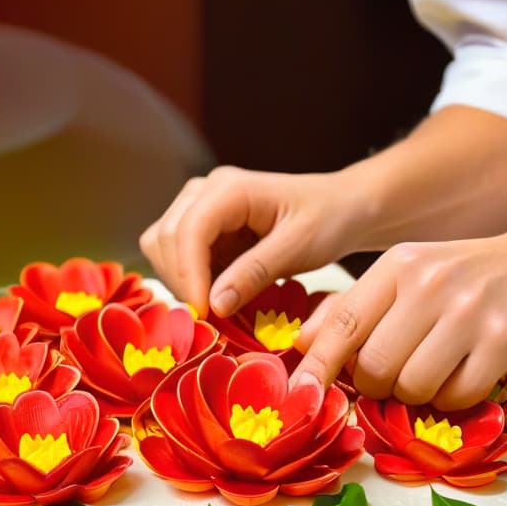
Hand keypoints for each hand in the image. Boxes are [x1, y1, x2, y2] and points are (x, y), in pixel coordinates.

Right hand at [139, 165, 368, 316]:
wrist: (344, 208)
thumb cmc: (329, 219)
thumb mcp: (298, 246)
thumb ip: (254, 273)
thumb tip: (213, 304)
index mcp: (230, 188)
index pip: (189, 230)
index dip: (189, 274)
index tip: (203, 313)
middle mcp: (206, 192)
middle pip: (165, 237)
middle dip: (182, 280)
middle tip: (211, 317)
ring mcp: (201, 209)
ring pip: (162, 246)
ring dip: (182, 281)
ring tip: (216, 306)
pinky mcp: (205, 230)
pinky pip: (178, 257)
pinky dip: (191, 281)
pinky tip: (219, 296)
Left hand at [294, 186, 506, 408]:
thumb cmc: (474, 280)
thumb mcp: (412, 276)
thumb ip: (357, 307)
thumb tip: (303, 344)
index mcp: (398, 266)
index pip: (342, 323)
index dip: (316, 367)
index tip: (300, 397)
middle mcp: (428, 283)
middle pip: (373, 365)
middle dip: (379, 386)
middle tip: (400, 375)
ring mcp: (467, 311)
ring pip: (412, 386)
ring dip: (420, 394)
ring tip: (442, 369)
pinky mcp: (503, 340)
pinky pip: (456, 396)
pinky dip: (457, 398)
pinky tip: (472, 372)